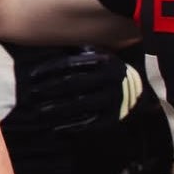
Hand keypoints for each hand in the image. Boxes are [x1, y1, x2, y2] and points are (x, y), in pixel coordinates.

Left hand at [14, 47, 142, 132]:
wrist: (141, 90)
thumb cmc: (108, 70)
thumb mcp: (99, 55)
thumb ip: (78, 50)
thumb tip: (50, 44)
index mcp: (103, 61)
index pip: (70, 64)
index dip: (49, 70)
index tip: (32, 76)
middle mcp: (109, 79)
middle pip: (73, 84)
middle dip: (49, 88)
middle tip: (32, 93)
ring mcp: (112, 100)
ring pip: (80, 104)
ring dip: (57, 108)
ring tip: (39, 111)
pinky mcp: (113, 118)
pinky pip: (90, 123)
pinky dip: (72, 127)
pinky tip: (55, 129)